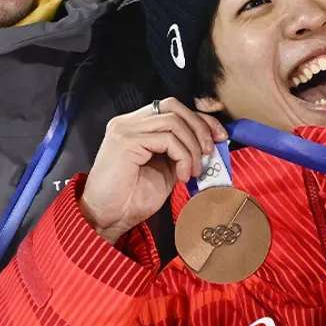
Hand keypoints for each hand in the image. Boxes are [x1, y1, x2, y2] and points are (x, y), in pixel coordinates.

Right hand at [80, 99, 227, 244]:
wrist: (106, 218)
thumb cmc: (131, 199)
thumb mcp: (165, 171)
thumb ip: (181, 153)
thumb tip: (209, 145)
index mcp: (136, 126)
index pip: (173, 109)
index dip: (200, 119)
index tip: (219, 137)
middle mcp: (128, 122)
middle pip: (174, 106)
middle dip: (199, 126)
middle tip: (210, 152)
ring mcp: (125, 129)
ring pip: (173, 122)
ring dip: (192, 147)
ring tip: (193, 171)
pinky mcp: (126, 141)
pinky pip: (167, 139)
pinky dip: (182, 156)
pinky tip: (182, 176)